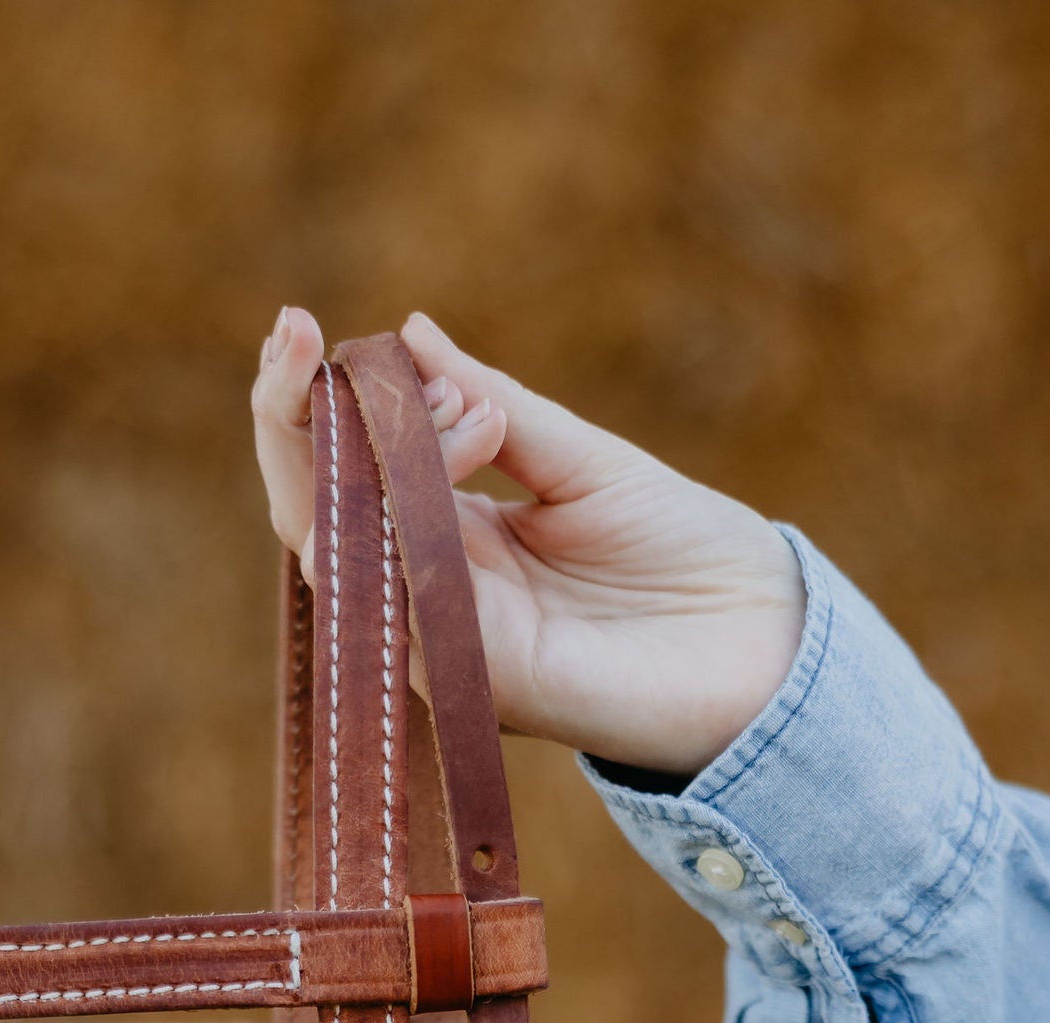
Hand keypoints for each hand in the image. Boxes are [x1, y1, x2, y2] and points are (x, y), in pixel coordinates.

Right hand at [251, 307, 803, 779]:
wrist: (764, 640)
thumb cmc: (686, 554)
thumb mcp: (582, 458)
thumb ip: (495, 406)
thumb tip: (407, 333)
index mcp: (447, 535)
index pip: (339, 472)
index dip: (303, 401)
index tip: (299, 321)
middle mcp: (429, 591)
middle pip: (310, 514)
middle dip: (285, 421)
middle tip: (293, 333)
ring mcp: (447, 639)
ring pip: (339, 557)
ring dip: (363, 458)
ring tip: (463, 407)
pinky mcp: (482, 675)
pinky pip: (402, 604)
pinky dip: (408, 518)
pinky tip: (459, 443)